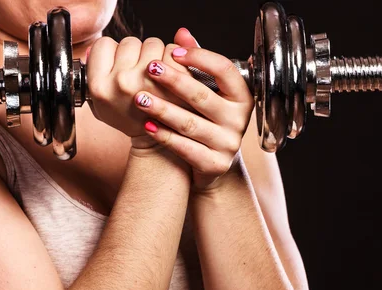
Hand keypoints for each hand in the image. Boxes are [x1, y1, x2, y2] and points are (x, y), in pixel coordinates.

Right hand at [85, 36, 189, 140]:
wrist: (155, 141)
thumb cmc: (128, 119)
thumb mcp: (100, 104)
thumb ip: (92, 75)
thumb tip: (91, 50)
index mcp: (100, 86)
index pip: (103, 44)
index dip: (113, 52)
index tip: (120, 64)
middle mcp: (122, 82)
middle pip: (129, 42)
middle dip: (136, 53)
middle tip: (140, 73)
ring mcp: (148, 81)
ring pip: (152, 43)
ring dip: (156, 54)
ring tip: (155, 75)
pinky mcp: (173, 80)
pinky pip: (172, 50)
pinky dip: (173, 57)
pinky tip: (170, 73)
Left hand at [132, 30, 254, 191]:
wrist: (214, 164)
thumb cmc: (208, 120)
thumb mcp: (209, 91)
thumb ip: (197, 63)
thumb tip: (182, 33)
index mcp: (241, 96)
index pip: (224, 70)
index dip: (200, 58)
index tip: (174, 51)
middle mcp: (238, 119)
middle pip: (203, 96)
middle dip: (174, 81)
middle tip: (150, 68)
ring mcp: (227, 143)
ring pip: (190, 124)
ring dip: (163, 110)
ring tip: (140, 98)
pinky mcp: (214, 164)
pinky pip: (185, 148)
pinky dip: (164, 136)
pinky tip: (147, 126)